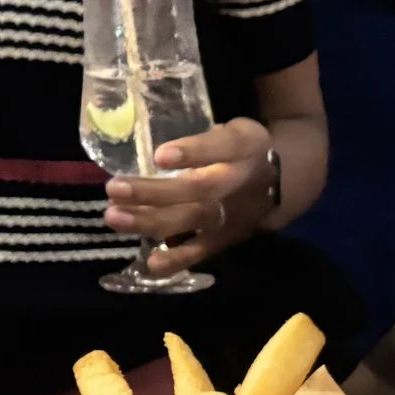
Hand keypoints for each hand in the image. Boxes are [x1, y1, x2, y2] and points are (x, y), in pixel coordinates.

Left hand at [104, 117, 274, 270]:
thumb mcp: (230, 131)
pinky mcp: (226, 240)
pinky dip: (176, 260)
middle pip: (198, 189)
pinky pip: (200, 252)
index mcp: (244, 146)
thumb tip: (142, 142)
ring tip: (114, 216)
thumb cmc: (240, 151)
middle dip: (154, 191)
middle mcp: (239, 182)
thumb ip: (199, 138)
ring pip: (192, 219)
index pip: (222, 146)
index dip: (193, 152)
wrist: (281, 183)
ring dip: (151, 220)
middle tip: (114, 187)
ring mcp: (232, 215)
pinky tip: (150, 263)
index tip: (159, 155)